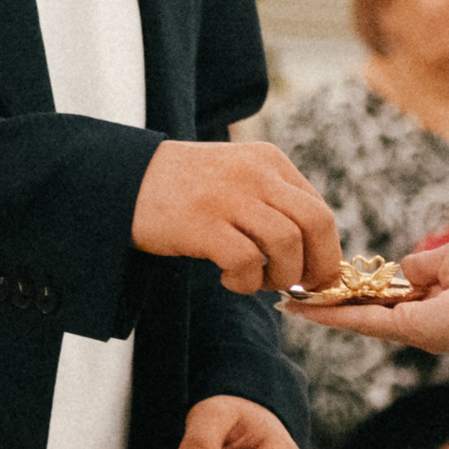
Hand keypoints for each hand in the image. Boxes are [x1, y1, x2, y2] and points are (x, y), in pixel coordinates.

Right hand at [133, 141, 340, 294]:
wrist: (123, 179)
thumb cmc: (184, 190)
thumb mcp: (236, 176)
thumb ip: (273, 201)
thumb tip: (313, 254)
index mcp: (268, 160)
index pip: (319, 209)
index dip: (325, 251)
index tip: (312, 275)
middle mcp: (254, 173)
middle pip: (315, 224)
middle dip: (316, 266)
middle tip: (298, 287)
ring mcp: (228, 196)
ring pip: (287, 244)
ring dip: (279, 276)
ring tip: (256, 281)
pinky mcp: (201, 223)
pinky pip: (246, 262)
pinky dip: (245, 281)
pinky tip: (227, 279)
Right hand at [283, 232, 448, 350]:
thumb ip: (423, 265)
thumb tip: (402, 269)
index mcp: (436, 298)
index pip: (389, 295)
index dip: (361, 288)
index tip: (333, 279)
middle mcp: (421, 319)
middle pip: (367, 310)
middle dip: (333, 303)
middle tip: (298, 295)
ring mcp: (413, 327)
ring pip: (357, 318)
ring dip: (322, 310)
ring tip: (289, 302)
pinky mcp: (407, 330)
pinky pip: (361, 320)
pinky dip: (330, 315)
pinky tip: (303, 309)